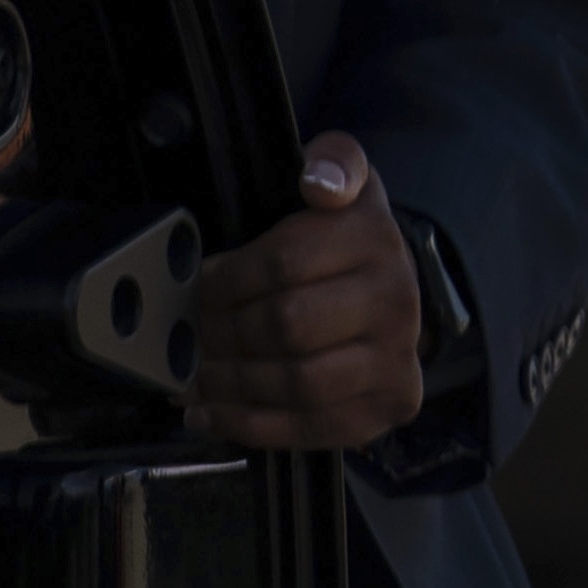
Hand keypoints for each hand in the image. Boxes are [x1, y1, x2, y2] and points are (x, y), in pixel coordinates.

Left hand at [192, 133, 426, 451]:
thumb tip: (319, 182)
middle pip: (287, 325)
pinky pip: (310, 426)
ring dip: (230, 383)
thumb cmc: (348, 246)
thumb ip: (335, 161)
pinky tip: (213, 412)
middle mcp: (397, 299)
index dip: (224, 280)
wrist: (395, 297)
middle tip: (190, 336)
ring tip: (194, 376)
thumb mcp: (347, 185)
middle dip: (222, 334)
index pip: (283, 263)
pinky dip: (249, 425)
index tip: (200, 287)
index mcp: (377, 239)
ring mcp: (397, 357)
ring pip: (298, 381)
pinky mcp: (389, 404)